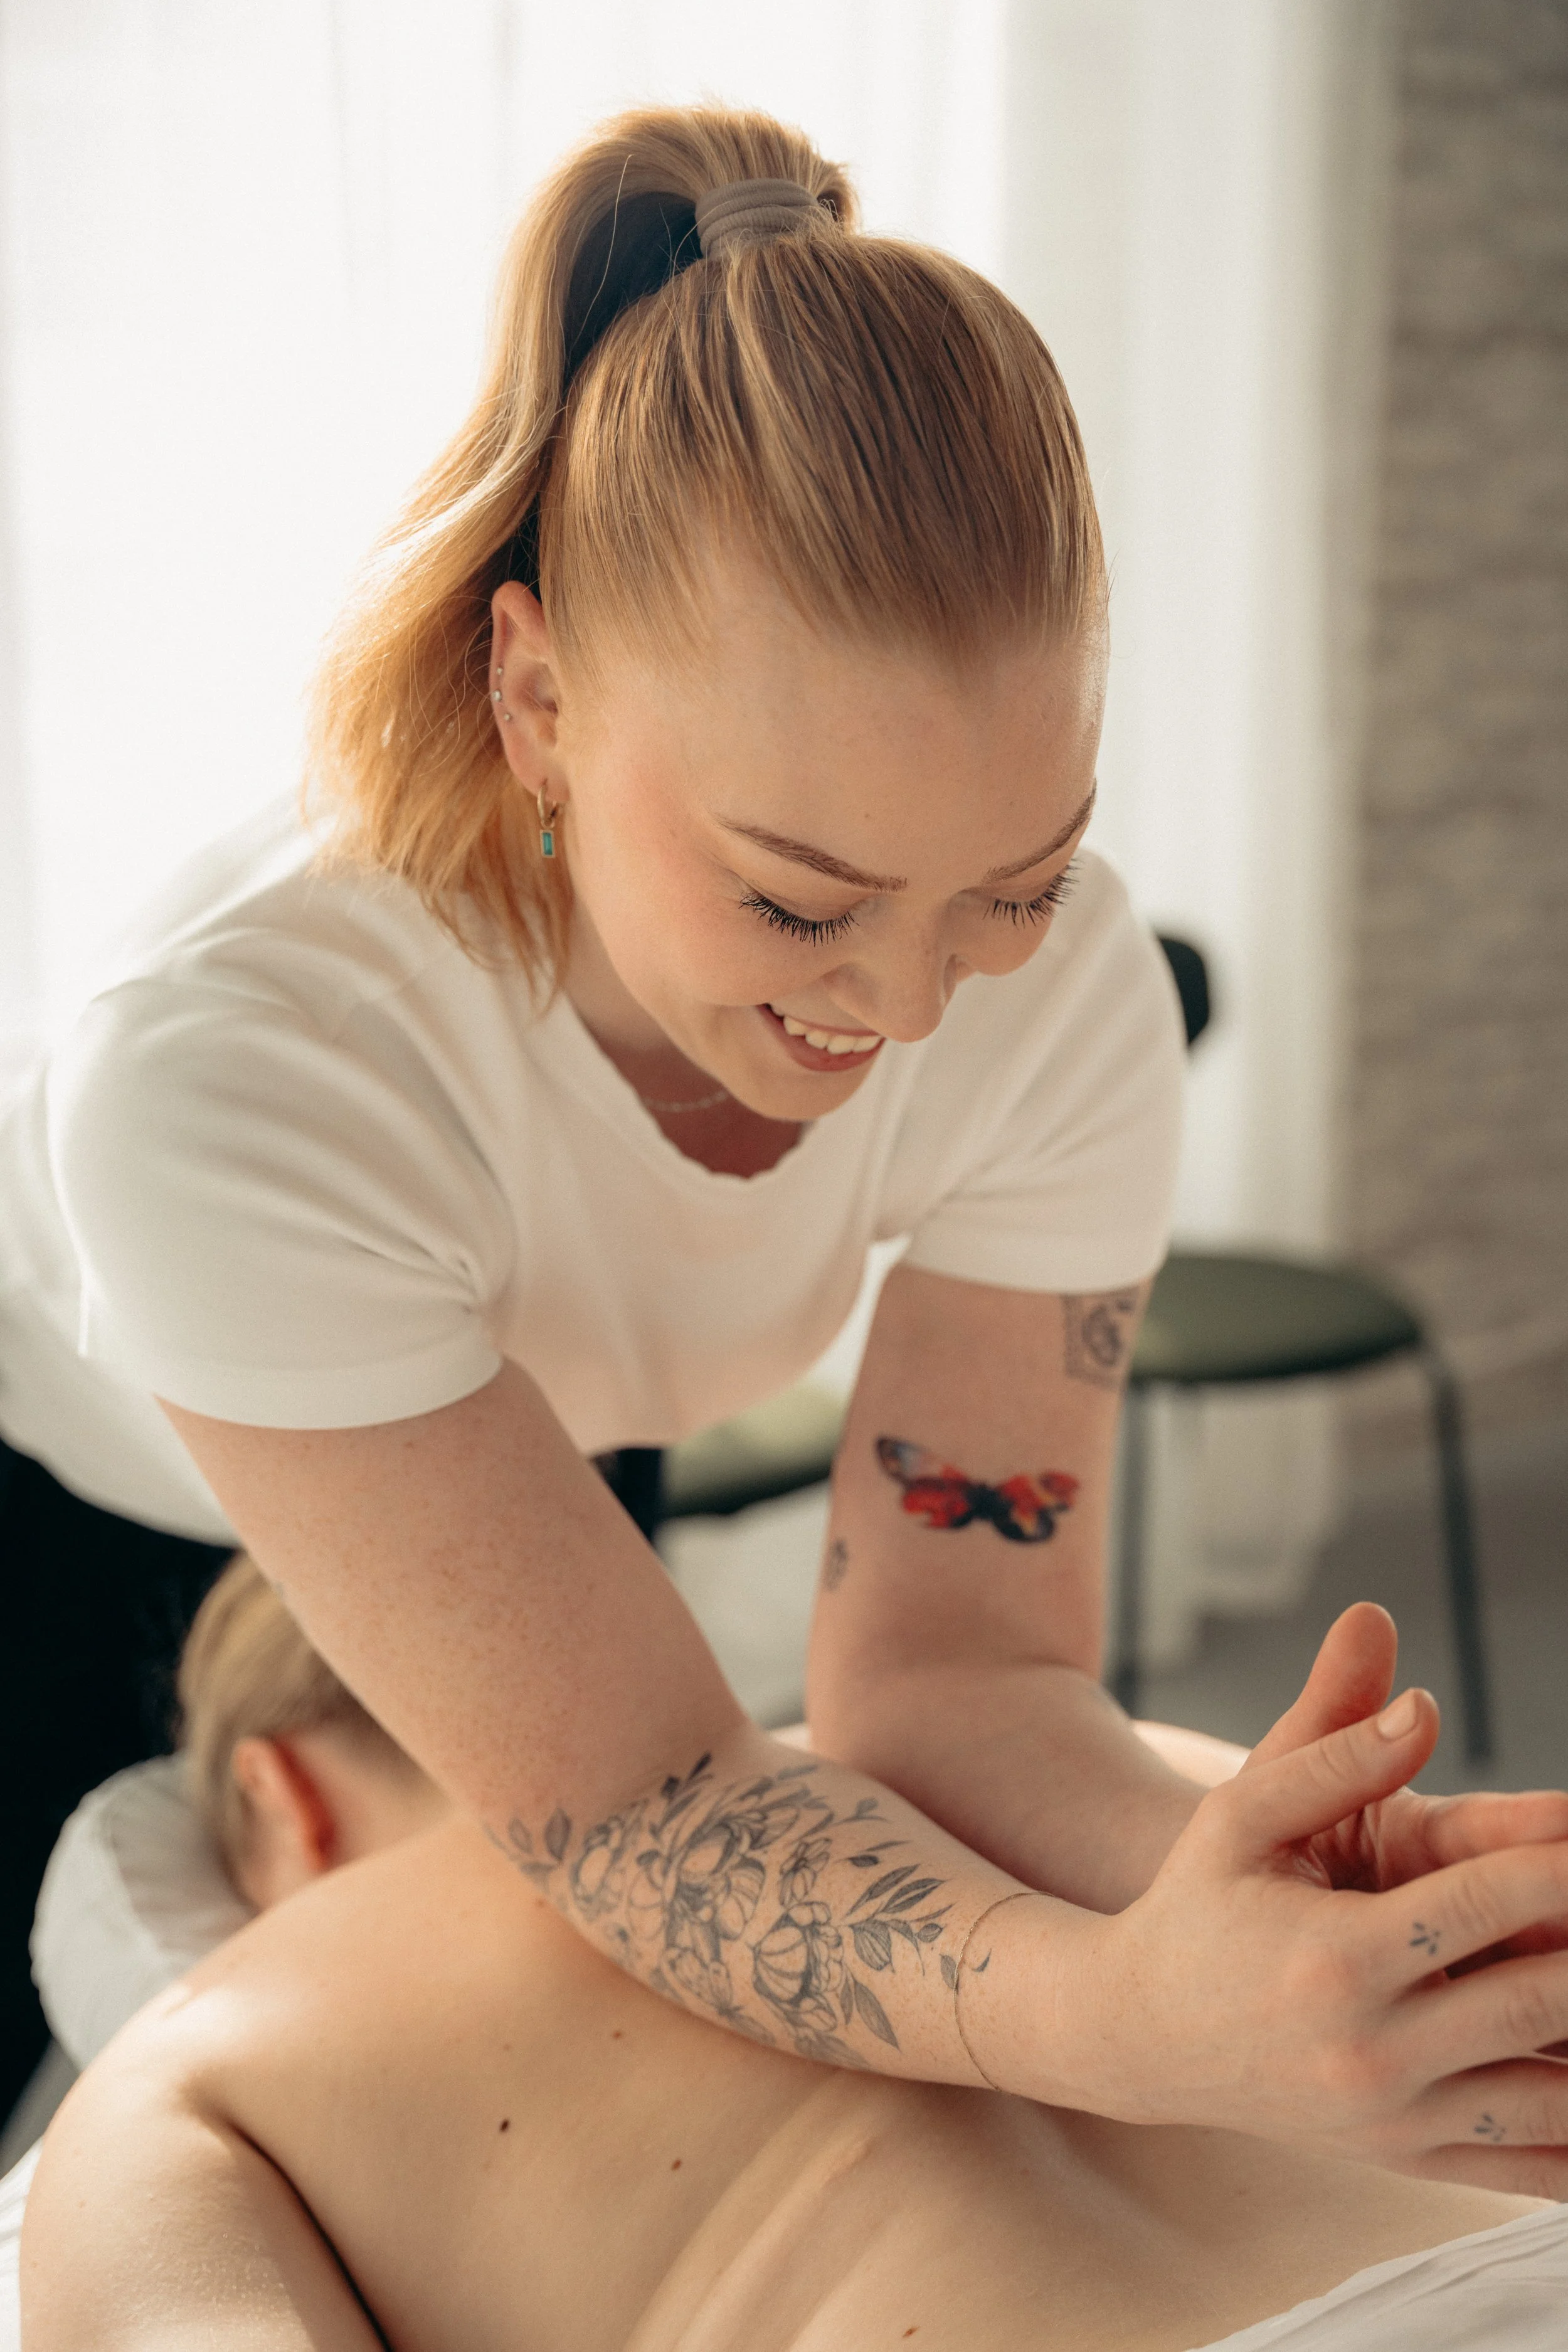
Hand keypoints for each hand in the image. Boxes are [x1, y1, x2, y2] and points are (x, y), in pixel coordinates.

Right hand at [1033, 1615, 1567, 2194]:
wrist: (1141, 2034)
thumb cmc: (1197, 1905)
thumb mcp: (1241, 1816)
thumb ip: (1334, 1757)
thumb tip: (1423, 1705)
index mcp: (1336, 1955)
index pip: (1481, 1902)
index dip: (1559, 1865)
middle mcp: (1372, 2048)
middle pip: (1539, 2002)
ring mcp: (1395, 2116)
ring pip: (1552, 2100)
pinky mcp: (1408, 2158)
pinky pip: (1530, 2165)